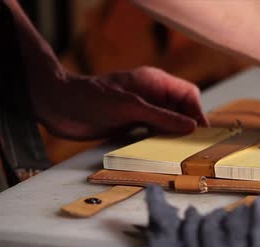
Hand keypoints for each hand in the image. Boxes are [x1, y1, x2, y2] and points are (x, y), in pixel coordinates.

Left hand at [35, 67, 208, 139]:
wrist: (59, 106)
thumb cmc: (92, 99)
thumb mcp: (131, 107)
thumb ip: (162, 117)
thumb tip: (191, 126)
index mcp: (154, 81)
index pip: (188, 94)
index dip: (197, 112)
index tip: (200, 132)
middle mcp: (151, 94)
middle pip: (181, 109)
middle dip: (189, 125)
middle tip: (196, 146)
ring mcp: (141, 109)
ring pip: (169, 121)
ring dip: (175, 135)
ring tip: (182, 152)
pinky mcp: (131, 122)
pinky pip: (154, 131)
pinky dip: (160, 140)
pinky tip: (162, 151)